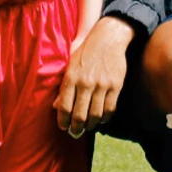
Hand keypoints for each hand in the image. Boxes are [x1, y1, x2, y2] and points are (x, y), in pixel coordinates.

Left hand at [56, 15, 133, 136]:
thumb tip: (55, 106)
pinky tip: (100, 120)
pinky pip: (110, 109)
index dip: (63, 121)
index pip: (64, 106)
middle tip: (74, 133)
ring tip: (87, 128)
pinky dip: (105, 118)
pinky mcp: (115, 86)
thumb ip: (63, 87)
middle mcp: (85, 83)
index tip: (63, 127)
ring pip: (95, 114)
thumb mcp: (69, 66)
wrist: (107, 38)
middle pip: (80, 114)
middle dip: (76, 128)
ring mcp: (101, 85)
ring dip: (90, 125)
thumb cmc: (85, 52)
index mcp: (71, 77)